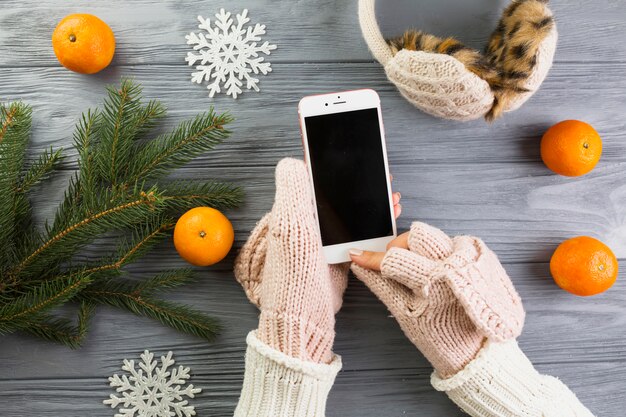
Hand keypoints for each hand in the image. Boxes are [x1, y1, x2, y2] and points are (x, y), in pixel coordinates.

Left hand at [234, 158, 400, 363]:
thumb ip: (293, 192)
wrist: (305, 320)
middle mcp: (305, 224)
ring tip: (393, 199)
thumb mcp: (291, 227)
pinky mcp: (335, 257)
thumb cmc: (296, 274)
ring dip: (371, 205)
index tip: (359, 159)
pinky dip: (373, 226)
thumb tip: (293, 161)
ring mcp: (321, 241)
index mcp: (292, 212)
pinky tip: (389, 221)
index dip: (334, 167)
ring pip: (349, 214)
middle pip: (335, 196)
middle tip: (384, 178)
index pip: (314, 180)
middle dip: (360, 186)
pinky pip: (356, 234)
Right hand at [350, 222, 524, 376]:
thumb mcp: (405, 314)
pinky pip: (448, 242)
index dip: (372, 257)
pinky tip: (434, 271)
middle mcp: (454, 265)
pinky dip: (435, 252)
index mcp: (435, 282)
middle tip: (394, 264)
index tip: (358, 256)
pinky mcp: (476, 258)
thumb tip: (361, 267)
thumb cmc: (441, 337)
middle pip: (417, 236)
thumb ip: (381, 285)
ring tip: (416, 270)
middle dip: (399, 246)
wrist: (475, 350)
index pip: (394, 259)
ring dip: (417, 248)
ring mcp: (468, 259)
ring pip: (433, 236)